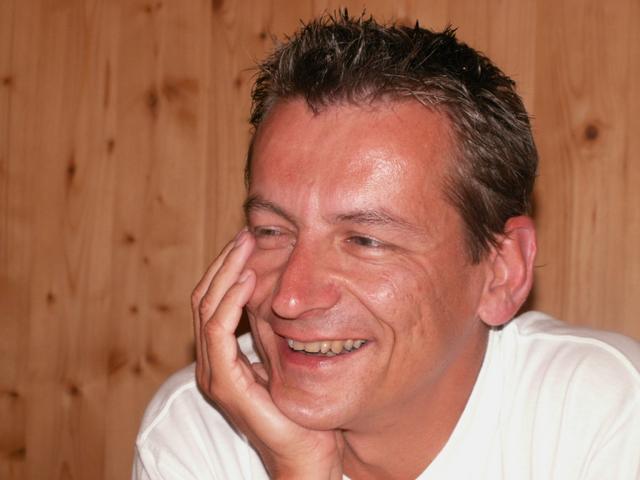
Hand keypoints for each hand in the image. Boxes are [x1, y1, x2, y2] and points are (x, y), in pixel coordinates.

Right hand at [192, 229, 343, 478]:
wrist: (306, 455)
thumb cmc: (301, 409)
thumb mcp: (285, 358)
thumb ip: (272, 331)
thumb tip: (280, 293)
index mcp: (222, 357)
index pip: (213, 302)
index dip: (227, 269)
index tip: (249, 241)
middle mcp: (211, 363)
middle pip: (204, 300)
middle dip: (225, 263)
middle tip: (246, 234)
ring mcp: (214, 375)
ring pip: (207, 309)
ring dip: (226, 273)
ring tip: (247, 245)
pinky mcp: (225, 385)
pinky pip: (218, 333)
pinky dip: (230, 301)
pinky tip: (248, 279)